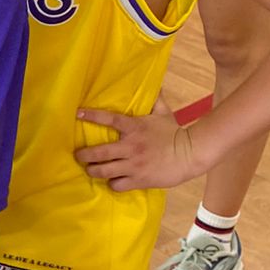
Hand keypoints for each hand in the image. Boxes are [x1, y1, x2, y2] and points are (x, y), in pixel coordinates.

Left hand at [75, 103, 196, 190]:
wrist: (191, 154)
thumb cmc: (174, 133)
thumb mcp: (164, 113)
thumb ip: (155, 100)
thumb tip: (154, 84)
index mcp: (134, 128)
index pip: (109, 119)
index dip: (91, 116)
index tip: (77, 114)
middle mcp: (130, 146)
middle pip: (98, 152)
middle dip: (84, 155)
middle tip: (79, 155)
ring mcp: (134, 164)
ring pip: (103, 170)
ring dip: (94, 170)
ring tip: (91, 169)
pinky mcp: (139, 179)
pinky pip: (117, 184)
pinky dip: (112, 184)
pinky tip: (113, 181)